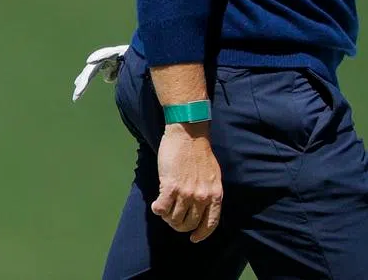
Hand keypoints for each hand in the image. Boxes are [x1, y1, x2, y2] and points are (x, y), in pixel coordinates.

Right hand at [151, 122, 223, 242]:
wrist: (187, 134)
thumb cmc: (199, 151)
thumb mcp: (213, 176)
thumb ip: (209, 192)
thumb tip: (202, 205)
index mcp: (215, 196)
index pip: (210, 224)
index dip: (201, 234)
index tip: (193, 238)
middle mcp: (202, 198)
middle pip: (189, 223)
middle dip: (179, 225)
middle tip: (172, 220)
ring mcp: (186, 193)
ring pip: (175, 218)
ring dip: (167, 218)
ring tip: (163, 211)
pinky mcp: (170, 186)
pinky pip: (162, 207)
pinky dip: (158, 210)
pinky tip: (156, 206)